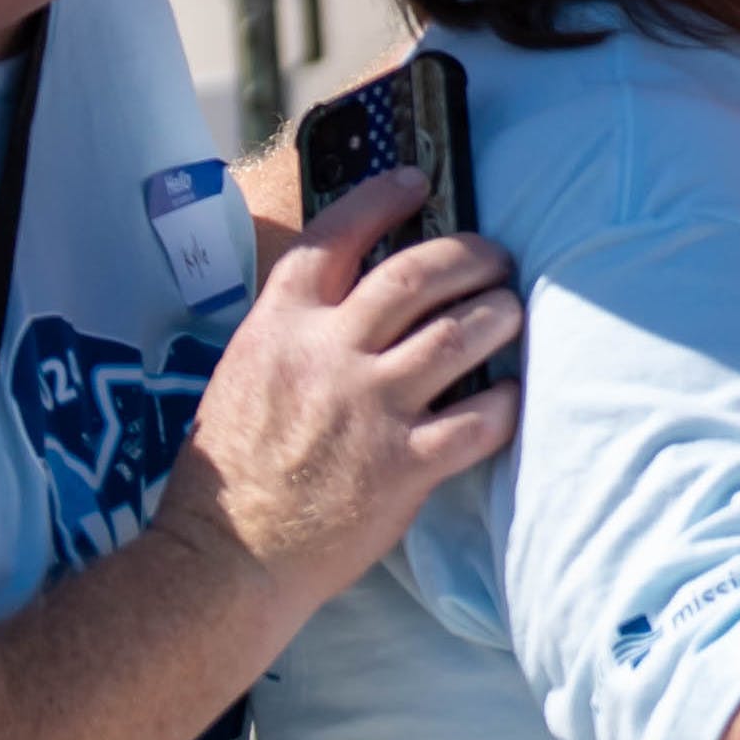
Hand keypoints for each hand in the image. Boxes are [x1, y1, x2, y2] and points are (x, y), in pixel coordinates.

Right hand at [161, 171, 520, 590]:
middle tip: (494, 257)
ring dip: (499, 313)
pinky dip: (505, 401)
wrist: (228, 557)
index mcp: (279, 326)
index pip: (336, 236)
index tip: (418, 181)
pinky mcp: (405, 466)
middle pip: (419, 275)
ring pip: (462, 335)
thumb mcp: (243, 373)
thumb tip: (351, 297)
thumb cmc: (231, 470)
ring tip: (510, 311)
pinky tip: (510, 395)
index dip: (381, 198)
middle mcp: (327, 355)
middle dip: (471, 255)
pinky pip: (480, 419)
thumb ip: (294, 331)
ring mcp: (370, 409)